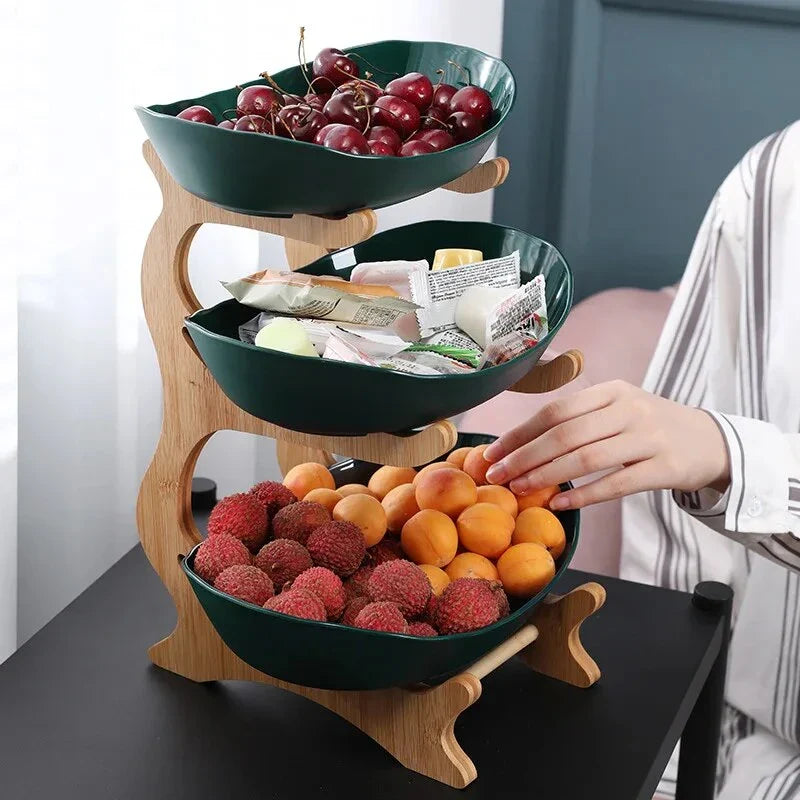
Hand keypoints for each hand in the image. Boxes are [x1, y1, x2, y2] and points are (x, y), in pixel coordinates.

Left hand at [482, 380, 729, 509]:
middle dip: (524, 456)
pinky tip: (559, 505)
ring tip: (518, 489)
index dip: (519, 432)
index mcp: (611, 391)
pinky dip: (584, 495)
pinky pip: (616, 483)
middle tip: (496, 475)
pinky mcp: (664, 467)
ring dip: (546, 475)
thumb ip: (578, 413)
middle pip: (565, 434)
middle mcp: (629, 409)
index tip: (492, 452)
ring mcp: (649, 437)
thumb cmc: (649, 427)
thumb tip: (521, 427)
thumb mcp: (618, 405)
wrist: (711, 442)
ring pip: (587, 458)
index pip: (555, 410)